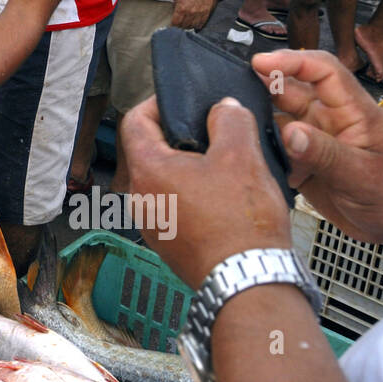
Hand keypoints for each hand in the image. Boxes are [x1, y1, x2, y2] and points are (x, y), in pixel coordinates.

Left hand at [121, 97, 291, 288]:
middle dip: (177, 136)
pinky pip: (173, 205)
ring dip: (187, 167)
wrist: (248, 282)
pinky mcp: (168, 243)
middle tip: (208, 130)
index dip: (156, 103)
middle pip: (148, 151)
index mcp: (147, 171)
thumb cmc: (239, 224)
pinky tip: (222, 196)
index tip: (179, 100)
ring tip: (221, 163)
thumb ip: (229, 120)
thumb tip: (223, 108)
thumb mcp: (242, 155)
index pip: (134, 121)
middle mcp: (140, 198)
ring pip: (162, 180)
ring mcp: (152, 224)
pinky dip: (192, 194)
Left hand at [171, 0, 215, 30]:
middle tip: (179, 24)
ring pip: (192, 26)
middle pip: (184, 26)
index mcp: (181, 8)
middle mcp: (190, 12)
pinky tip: (194, 24)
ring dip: (188, 26)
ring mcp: (199, 12)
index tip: (172, 24)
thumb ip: (175, 6)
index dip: (173, 25)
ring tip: (186, 24)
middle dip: (180, 26)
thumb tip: (175, 14)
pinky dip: (197, 25)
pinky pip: (202, 23)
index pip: (175, 23)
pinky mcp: (206, 11)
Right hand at [251, 49, 382, 253]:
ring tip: (231, 123)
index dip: (292, 60)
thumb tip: (288, 131)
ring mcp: (316, 140)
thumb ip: (325, 153)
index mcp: (352, 111)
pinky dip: (260, 148)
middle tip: (230, 89)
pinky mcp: (304, 162)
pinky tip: (246, 155)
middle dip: (263, 84)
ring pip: (278, 118)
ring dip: (258, 118)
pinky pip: (276, 147)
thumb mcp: (363, 175)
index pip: (322, 70)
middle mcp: (330, 119)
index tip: (259, 63)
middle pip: (292, 90)